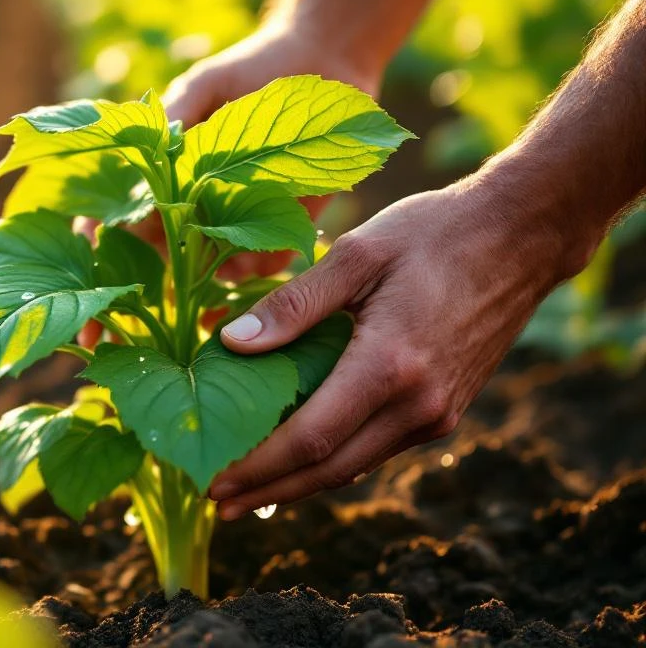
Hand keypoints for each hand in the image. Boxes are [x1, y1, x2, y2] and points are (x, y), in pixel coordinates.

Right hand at [76, 22, 384, 345]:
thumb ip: (176, 118)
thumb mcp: (205, 87)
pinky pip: (257, 278)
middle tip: (108, 347)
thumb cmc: (253, 69)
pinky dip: (244, 291)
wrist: (323, 67)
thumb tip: (151, 150)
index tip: (80, 299)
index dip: (94, 265)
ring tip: (174, 336)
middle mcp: (191, 213)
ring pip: (201, 282)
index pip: (115, 228)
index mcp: (162, 182)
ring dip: (186, 306)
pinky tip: (234, 303)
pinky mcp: (279, 238)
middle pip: (151, 268)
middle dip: (125, 307)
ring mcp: (234, 230)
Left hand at [209, 182, 573, 519]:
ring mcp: (437, 413)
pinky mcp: (446, 410)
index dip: (259, 468)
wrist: (521, 236)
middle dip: (271, 492)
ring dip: (300, 484)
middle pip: (329, 468)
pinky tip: (305, 457)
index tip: (215, 485)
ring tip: (252, 489)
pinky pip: (379, 448)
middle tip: (222, 505)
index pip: (310, 439)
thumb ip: (294, 304)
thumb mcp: (357, 253)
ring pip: (355, 465)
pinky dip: (336, 459)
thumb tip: (232, 343)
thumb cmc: (434, 233)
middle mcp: (418, 404)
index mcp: (390, 366)